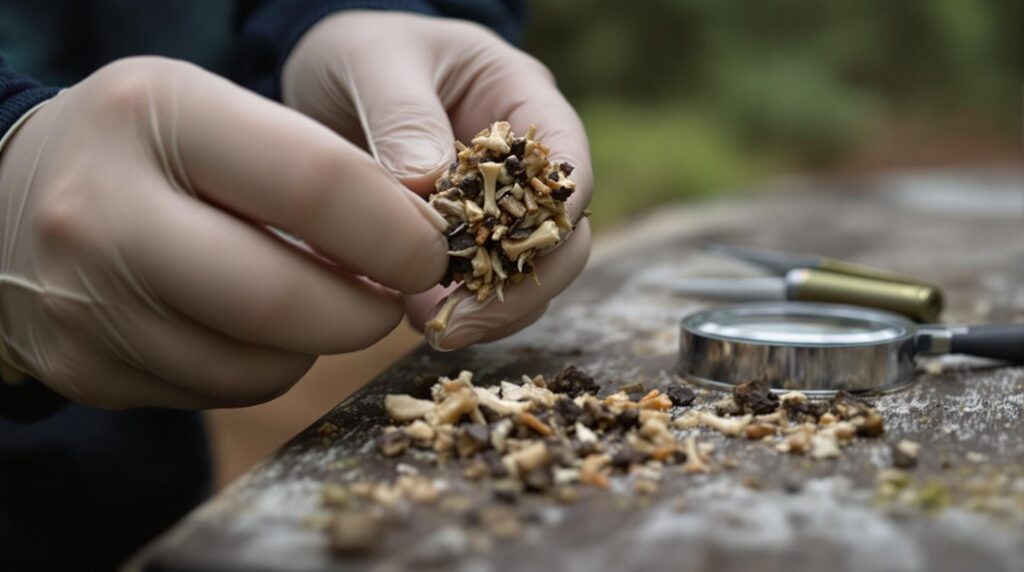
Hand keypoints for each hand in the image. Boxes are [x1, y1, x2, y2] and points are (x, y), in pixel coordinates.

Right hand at [0, 57, 449, 408]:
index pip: (319, 184)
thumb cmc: (147, 148)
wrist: (7, 201)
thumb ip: (317, 169)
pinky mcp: (86, 368)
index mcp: (160, 114)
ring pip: (259, 365)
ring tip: (318, 300)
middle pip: (285, 299)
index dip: (399, 232)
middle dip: (368, 311)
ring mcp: (86, 300)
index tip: (432, 249)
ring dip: (318, 342)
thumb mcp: (219, 114)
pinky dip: (265, 366)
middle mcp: (105, 209)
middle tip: (394, 297)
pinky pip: (220, 393)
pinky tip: (254, 325)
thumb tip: (416, 251)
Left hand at [283, 11, 592, 349]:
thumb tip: (428, 183)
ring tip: (436, 330)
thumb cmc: (364, 53)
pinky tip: (416, 320)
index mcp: (523, 103)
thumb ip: (402, 113)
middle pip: (560, 237)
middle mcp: (523, 165)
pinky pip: (478, 288)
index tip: (509, 256)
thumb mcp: (375, 61)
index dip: (552, 216)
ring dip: (491, 310)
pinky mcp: (461, 245)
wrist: (327, 80)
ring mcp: (496, 210)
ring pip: (525, 274)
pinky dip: (456, 309)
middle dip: (521, 285)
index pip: (566, 166)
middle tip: (463, 321)